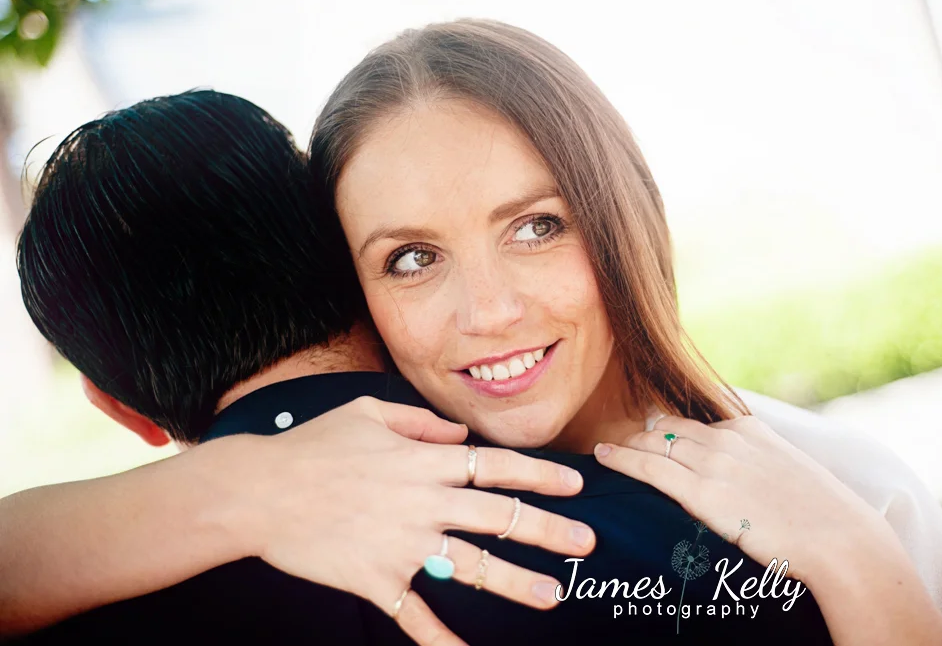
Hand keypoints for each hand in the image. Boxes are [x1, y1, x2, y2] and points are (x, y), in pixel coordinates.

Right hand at [223, 396, 595, 645]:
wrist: (259, 493)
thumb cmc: (312, 446)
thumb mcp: (369, 414)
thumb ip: (421, 422)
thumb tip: (460, 435)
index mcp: (425, 461)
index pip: (498, 467)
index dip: (541, 476)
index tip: (575, 486)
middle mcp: (424, 502)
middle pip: (499, 518)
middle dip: (548, 531)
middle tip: (585, 544)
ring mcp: (404, 545)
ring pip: (474, 568)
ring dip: (517, 583)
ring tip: (552, 595)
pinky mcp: (379, 580)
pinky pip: (417, 615)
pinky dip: (441, 640)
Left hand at [592, 415, 894, 582]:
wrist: (840, 540)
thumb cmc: (822, 516)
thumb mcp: (790, 472)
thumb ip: (760, 464)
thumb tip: (746, 478)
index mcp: (750, 430)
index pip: (694, 421)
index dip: (668, 427)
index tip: (650, 430)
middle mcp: (727, 439)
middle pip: (668, 428)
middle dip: (642, 433)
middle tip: (620, 440)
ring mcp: (713, 463)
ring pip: (653, 444)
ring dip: (626, 444)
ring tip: (606, 449)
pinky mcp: (702, 492)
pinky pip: (649, 468)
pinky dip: (621, 459)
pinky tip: (603, 456)